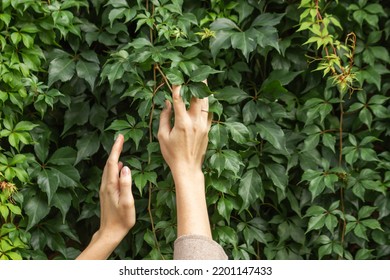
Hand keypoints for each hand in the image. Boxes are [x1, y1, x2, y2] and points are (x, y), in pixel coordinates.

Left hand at [77, 134, 134, 258]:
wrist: (110, 232)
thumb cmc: (122, 220)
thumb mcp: (127, 202)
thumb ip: (126, 184)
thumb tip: (126, 167)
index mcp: (110, 185)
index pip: (113, 162)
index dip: (116, 148)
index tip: (120, 137)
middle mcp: (105, 185)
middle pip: (108, 163)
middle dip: (114, 149)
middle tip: (120, 138)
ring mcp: (104, 189)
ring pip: (108, 168)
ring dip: (113, 157)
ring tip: (120, 148)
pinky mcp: (106, 193)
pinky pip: (109, 175)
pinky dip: (113, 166)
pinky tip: (119, 166)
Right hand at [158, 84, 211, 174]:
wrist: (187, 168)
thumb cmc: (172, 154)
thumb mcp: (162, 136)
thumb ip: (164, 117)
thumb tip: (167, 103)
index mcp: (182, 122)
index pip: (179, 99)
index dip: (177, 87)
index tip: (176, 78)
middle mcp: (195, 122)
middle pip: (197, 97)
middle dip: (196, 84)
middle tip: (195, 73)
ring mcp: (203, 125)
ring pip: (205, 104)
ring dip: (204, 92)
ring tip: (204, 81)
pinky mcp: (208, 129)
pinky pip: (209, 113)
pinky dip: (208, 104)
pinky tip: (207, 98)